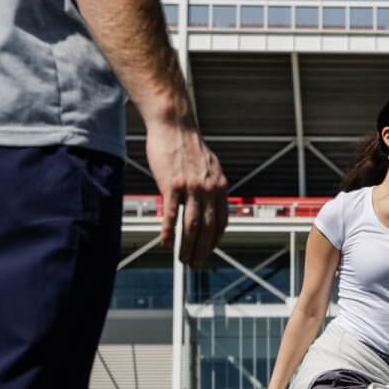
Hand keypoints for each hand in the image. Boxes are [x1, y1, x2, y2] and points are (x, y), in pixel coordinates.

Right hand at [146, 116, 227, 268]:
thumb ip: (211, 185)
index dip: (215, 240)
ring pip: (192, 226)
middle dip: (202, 250)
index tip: (208, 251)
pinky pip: (172, 214)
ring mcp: (191, 188)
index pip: (222, 221)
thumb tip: (211, 201)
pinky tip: (166, 243)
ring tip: (183, 260)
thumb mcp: (208, 166)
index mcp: (220, 186)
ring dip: (187, 247)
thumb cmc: (187, 145)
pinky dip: (169, 232)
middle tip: (196, 264)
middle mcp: (209, 189)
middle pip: (208, 229)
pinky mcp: (172, 184)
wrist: (174, 124)